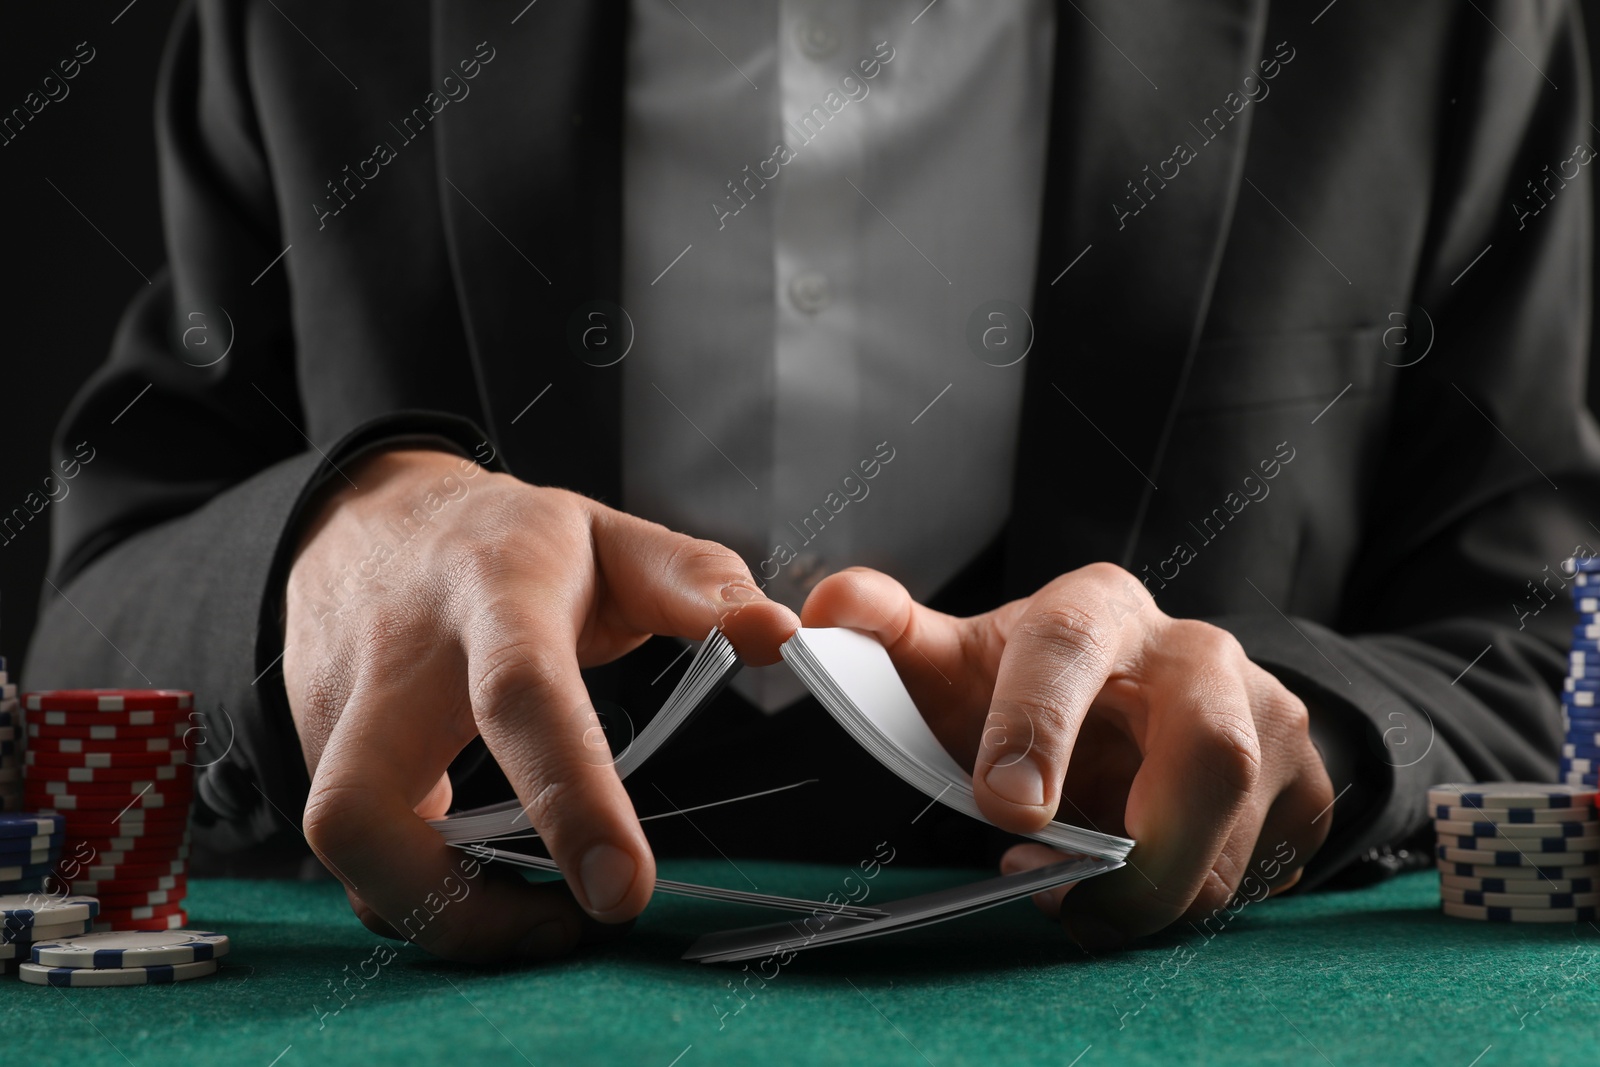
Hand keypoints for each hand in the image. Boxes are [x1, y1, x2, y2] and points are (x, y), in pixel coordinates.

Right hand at [284, 448, 797, 961]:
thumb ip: (697, 582)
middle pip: (363, 804)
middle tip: (564, 927)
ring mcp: (335, 710)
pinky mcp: (309, 751)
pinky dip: (416, 891)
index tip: (624, 891)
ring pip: (341, 848)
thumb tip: (778, 635)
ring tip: (535, 916)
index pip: (520, 696)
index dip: (569, 797)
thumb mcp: (609, 537)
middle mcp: (397, 659)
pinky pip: (350, 853)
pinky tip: (481, 885)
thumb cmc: (508, 540)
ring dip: (438, 912)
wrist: (370, 517)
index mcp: (492, 592)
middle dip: (451, 905)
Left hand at [801, 562, 1332, 948]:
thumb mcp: (962, 659)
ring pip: (1236, 832)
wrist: (1144, 694)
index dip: (1036, 727)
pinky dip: (1202, 899)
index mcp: (1096, 608)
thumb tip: (826, 610)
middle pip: (1204, 753)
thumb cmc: (1035, 687)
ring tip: (1084, 900)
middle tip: (1058, 899)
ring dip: (1154, 896)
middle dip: (1137, 855)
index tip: (1005, 811)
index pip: (1070, 651)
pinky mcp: (1305, 777)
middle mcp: (1196, 650)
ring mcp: (1269, 710)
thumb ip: (892, 635)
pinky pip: (1268, 867)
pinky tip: (1153, 884)